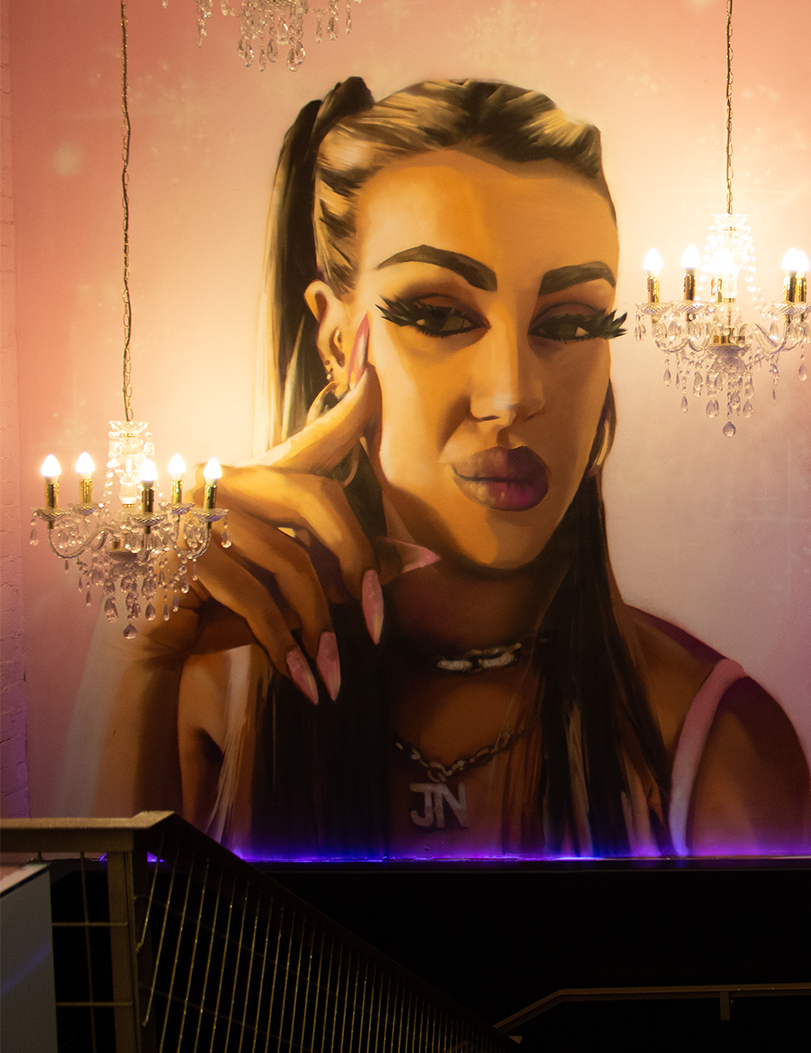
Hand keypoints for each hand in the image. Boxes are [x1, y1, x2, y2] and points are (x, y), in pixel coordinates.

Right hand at [151, 331, 383, 703]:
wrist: (147, 641)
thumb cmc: (224, 604)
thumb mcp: (289, 581)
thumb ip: (344, 564)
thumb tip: (420, 560)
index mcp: (255, 480)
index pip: (311, 441)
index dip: (347, 414)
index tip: (375, 378)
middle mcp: (226, 482)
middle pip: (317, 500)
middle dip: (358, 561)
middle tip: (377, 621)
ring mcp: (198, 514)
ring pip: (291, 561)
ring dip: (320, 624)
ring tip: (333, 670)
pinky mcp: (179, 556)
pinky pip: (253, 598)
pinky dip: (284, 641)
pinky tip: (300, 674)